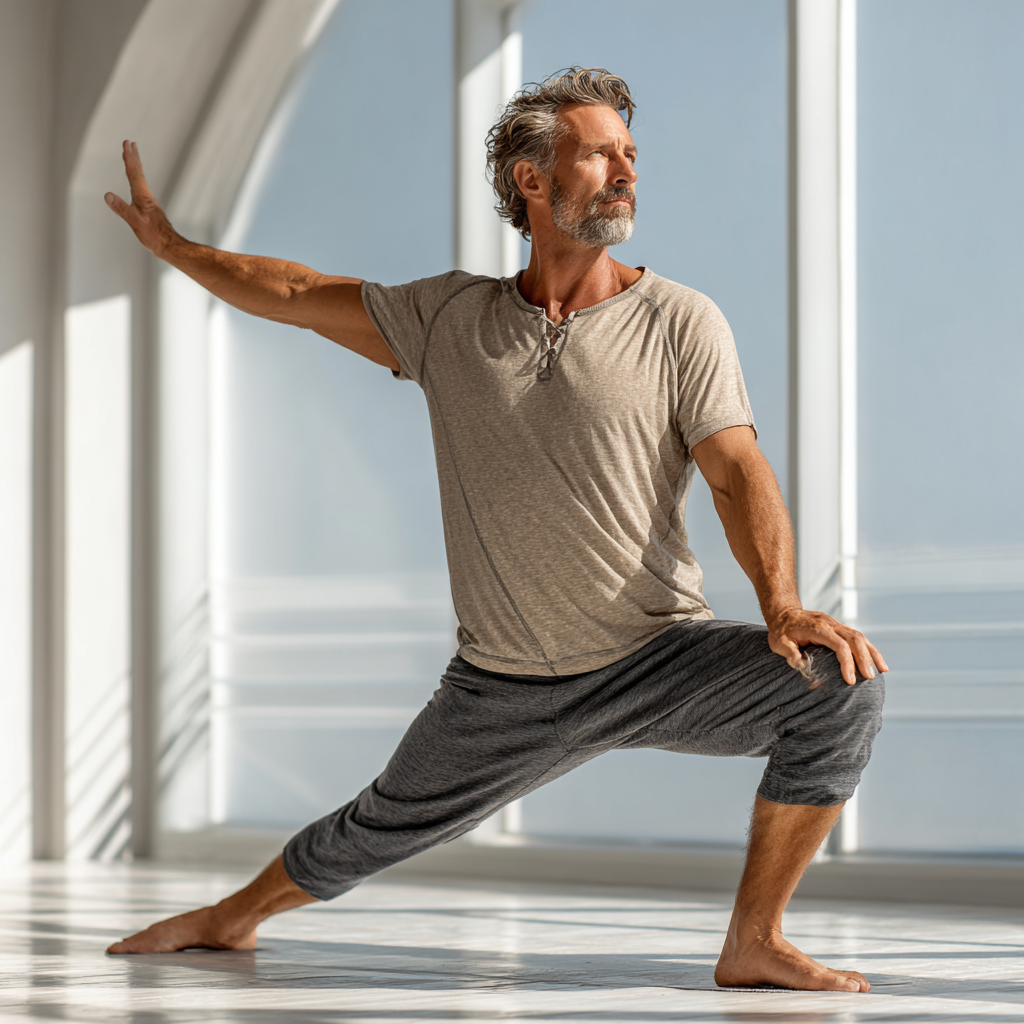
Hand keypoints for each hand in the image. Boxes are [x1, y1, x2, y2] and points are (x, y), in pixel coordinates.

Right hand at [104, 141, 176, 255]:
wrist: (169, 246)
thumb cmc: (154, 236)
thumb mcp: (135, 222)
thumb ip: (121, 208)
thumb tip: (107, 195)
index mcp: (142, 197)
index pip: (134, 173)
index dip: (129, 158)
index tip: (126, 144)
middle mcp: (146, 196)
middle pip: (139, 173)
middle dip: (133, 157)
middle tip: (130, 143)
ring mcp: (149, 202)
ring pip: (141, 180)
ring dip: (136, 166)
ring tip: (133, 157)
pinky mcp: (150, 209)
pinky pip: (141, 188)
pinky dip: (137, 179)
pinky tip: (137, 184)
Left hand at [766, 607, 887, 684]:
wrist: (783, 612)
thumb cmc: (780, 630)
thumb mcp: (778, 643)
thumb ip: (790, 653)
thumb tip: (801, 666)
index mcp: (817, 628)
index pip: (839, 645)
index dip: (846, 663)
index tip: (849, 681)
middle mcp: (830, 624)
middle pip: (855, 639)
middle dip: (865, 659)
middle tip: (870, 677)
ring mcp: (836, 624)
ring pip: (860, 636)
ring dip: (872, 653)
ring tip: (882, 670)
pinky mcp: (839, 628)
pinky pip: (857, 637)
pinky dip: (868, 648)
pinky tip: (876, 661)